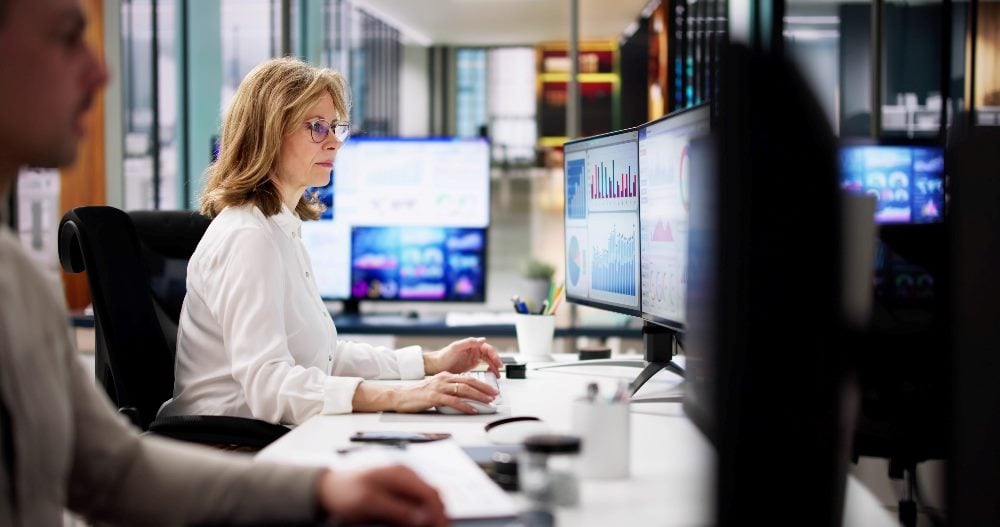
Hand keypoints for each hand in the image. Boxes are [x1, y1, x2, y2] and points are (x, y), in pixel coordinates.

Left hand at [317, 465, 446, 526]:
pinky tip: (414, 524)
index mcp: (400, 473)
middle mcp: (404, 475)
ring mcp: (400, 482)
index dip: (439, 513)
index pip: (431, 493)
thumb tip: (423, 517)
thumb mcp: (369, 503)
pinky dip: (417, 514)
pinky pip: (412, 502)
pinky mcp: (395, 490)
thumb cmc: (344, 491)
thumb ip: (398, 509)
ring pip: (423, 500)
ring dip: (427, 515)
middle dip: (437, 515)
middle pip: (430, 496)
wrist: (327, 488)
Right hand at [393, 372, 498, 413]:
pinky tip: (472, 410)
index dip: (481, 384)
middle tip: (495, 395)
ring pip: (464, 390)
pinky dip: (465, 406)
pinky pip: (453, 401)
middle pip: (469, 382)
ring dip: (478, 396)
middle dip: (484, 388)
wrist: (399, 396)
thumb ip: (448, 391)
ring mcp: (439, 387)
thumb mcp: (435, 389)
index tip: (491, 390)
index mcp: (445, 376)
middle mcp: (443, 379)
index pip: (467, 378)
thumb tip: (463, 399)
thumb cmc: (417, 395)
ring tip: (488, 402)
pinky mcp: (434, 397)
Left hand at [424, 337, 501, 376]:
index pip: (487, 349)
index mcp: (472, 345)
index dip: (494, 355)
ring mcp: (473, 358)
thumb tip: (482, 340)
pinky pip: (484, 367)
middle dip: (496, 362)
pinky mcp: (472, 365)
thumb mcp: (455, 347)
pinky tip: (491, 375)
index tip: (498, 363)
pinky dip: (489, 370)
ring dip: (494, 367)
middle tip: (499, 370)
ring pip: (488, 361)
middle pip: (490, 355)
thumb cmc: (443, 355)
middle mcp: (474, 350)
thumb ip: (469, 342)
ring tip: (497, 375)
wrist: (436, 366)